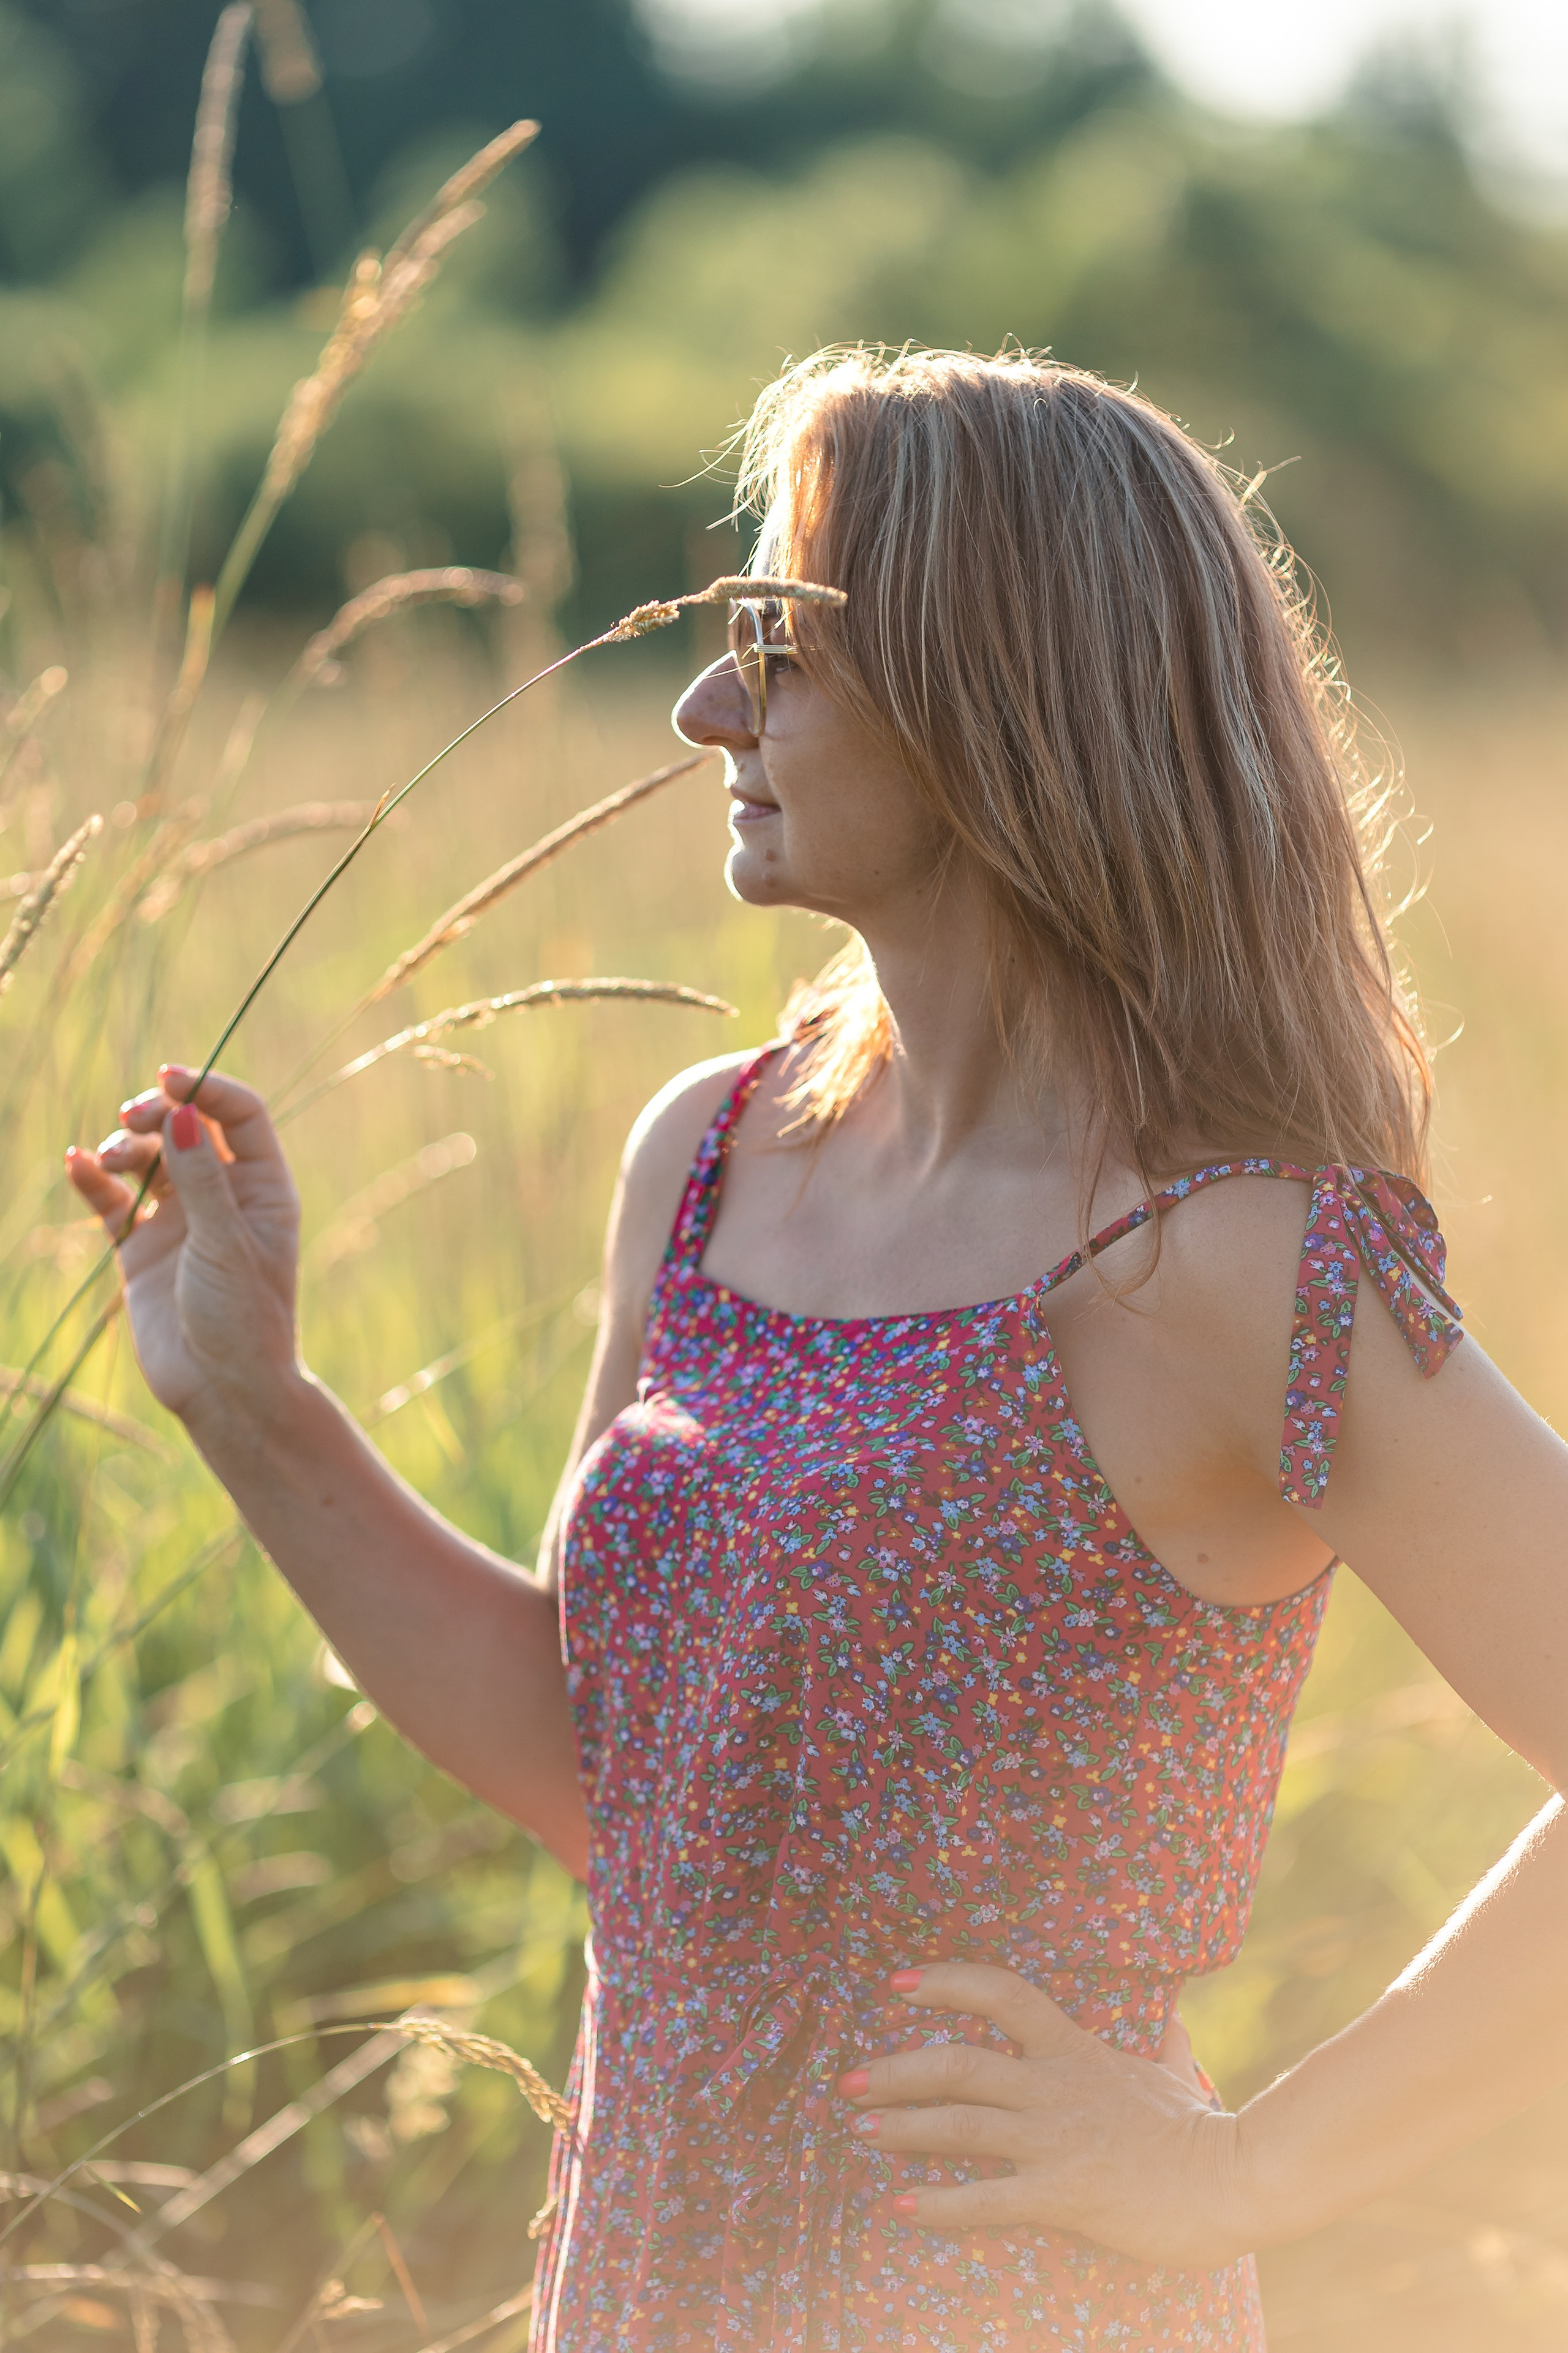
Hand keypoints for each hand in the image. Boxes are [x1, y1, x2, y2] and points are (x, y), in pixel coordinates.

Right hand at [65, 1067, 301, 1428]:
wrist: (221, 1391)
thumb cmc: (242, 1319)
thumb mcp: (225, 1244)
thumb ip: (200, 1180)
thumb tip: (182, 1115)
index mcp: (263, 1188)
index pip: (240, 1114)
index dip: (206, 1087)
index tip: (168, 1078)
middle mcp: (223, 1195)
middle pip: (188, 1125)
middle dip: (157, 1111)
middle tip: (132, 1117)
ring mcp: (180, 1219)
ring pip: (147, 1157)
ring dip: (125, 1145)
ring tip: (112, 1160)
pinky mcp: (141, 1247)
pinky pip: (112, 1199)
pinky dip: (93, 1179)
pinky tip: (78, 1164)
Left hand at [838, 1962, 1259, 2268]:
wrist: (1238, 2180)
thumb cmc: (1204, 2130)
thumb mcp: (1177, 2071)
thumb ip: (1162, 2042)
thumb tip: (1170, 2019)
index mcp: (1076, 2049)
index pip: (1003, 1992)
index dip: (946, 1981)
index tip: (898, 1984)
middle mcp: (1056, 2086)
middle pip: (960, 2063)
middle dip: (898, 2070)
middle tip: (849, 2083)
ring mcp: (1057, 2138)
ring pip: (962, 2122)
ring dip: (903, 2126)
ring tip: (859, 2133)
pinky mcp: (1064, 2192)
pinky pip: (988, 2196)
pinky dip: (939, 2201)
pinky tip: (901, 2207)